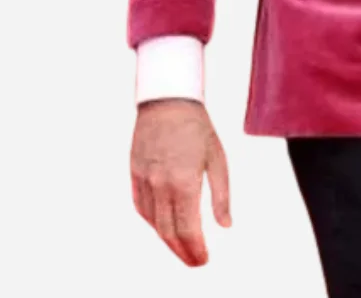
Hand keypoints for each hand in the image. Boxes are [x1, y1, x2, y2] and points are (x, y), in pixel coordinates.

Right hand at [130, 98, 230, 266]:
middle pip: (169, 232)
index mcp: (185, 181)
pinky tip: (162, 227)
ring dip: (167, 241)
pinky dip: (152, 222)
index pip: (188, 229)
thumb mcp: (218, 158)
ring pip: (153, 223)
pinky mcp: (135, 173)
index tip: (203, 260)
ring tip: (181, 250)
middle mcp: (161, 185)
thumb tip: (226, 225)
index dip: (196, 249)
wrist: (168, 100)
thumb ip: (221, 194)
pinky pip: (141, 207)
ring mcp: (145, 180)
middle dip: (182, 252)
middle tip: (194, 261)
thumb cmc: (197, 127)